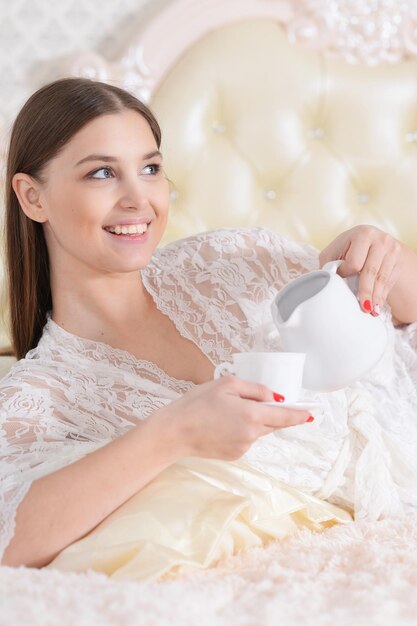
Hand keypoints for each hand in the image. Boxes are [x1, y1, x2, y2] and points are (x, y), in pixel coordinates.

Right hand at [153, 375, 312, 461]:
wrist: (174, 432)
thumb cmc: (197, 404)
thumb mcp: (227, 385)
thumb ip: (255, 389)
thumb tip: (273, 397)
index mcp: (252, 415)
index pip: (285, 416)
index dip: (299, 414)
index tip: (311, 413)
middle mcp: (252, 435)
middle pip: (273, 423)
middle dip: (271, 413)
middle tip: (256, 403)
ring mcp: (244, 448)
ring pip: (259, 431)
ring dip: (252, 421)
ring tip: (226, 412)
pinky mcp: (235, 455)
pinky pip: (247, 440)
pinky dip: (241, 430)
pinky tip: (221, 425)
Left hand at [319, 225, 403, 314]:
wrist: (376, 241)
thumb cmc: (349, 248)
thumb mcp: (336, 251)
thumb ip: (329, 264)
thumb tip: (324, 283)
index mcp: (362, 234)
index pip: (354, 262)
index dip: (346, 274)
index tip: (341, 280)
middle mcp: (380, 240)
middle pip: (370, 272)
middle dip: (365, 291)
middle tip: (363, 307)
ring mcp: (392, 250)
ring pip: (382, 279)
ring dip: (376, 297)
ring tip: (371, 311)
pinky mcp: (399, 260)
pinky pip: (389, 281)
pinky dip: (382, 294)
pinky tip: (378, 304)